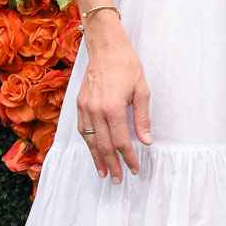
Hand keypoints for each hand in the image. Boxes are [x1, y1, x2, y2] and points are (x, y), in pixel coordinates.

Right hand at [77, 15, 151, 180]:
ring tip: (104, 172)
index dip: (129, 158)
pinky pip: (82, 129)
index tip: (135, 168)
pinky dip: (88, 143)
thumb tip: (146, 141)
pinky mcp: (79, 103)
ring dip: (97, 158)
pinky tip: (94, 151)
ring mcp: (85, 107)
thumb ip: (142, 118)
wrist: (106, 47)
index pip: (121, 142)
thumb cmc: (127, 65)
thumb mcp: (142, 90)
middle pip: (104, 146)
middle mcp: (96, 110)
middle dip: (112, 164)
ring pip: (90, 140)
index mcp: (113, 108)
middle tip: (118, 179)